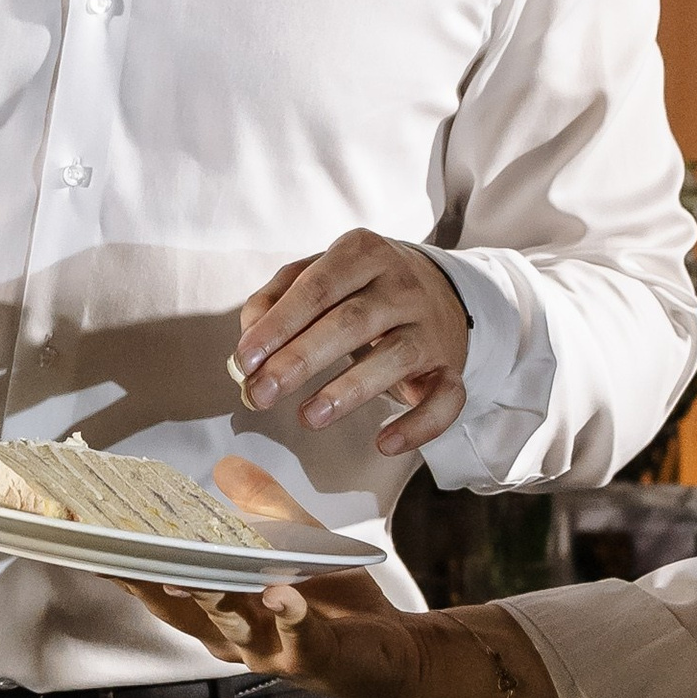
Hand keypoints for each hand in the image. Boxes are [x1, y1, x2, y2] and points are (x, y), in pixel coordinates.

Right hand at [120, 456, 432, 697]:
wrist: (395, 653)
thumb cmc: (335, 602)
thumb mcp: (294, 543)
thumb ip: (260, 505)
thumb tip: (223, 465)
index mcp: (219, 611)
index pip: (163, 587)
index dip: (127, 566)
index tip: (90, 538)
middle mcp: (233, 638)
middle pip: (181, 611)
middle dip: (147, 585)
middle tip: (114, 556)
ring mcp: (271, 652)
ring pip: (230, 625)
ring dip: (210, 599)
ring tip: (188, 573)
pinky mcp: (315, 658)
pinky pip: (298, 639)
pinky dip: (287, 618)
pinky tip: (279, 597)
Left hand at [234, 231, 470, 458]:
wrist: (439, 289)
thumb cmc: (359, 287)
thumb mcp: (317, 275)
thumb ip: (276, 299)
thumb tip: (248, 341)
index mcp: (363, 254)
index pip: (317, 289)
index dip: (278, 326)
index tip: (245, 360)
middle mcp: (402, 286)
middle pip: (351, 322)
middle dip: (301, 360)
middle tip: (262, 394)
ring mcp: (431, 327)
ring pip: (396, 357)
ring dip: (349, 391)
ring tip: (308, 417)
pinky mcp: (451, 366)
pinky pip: (446, 398)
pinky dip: (419, 425)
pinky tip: (384, 443)